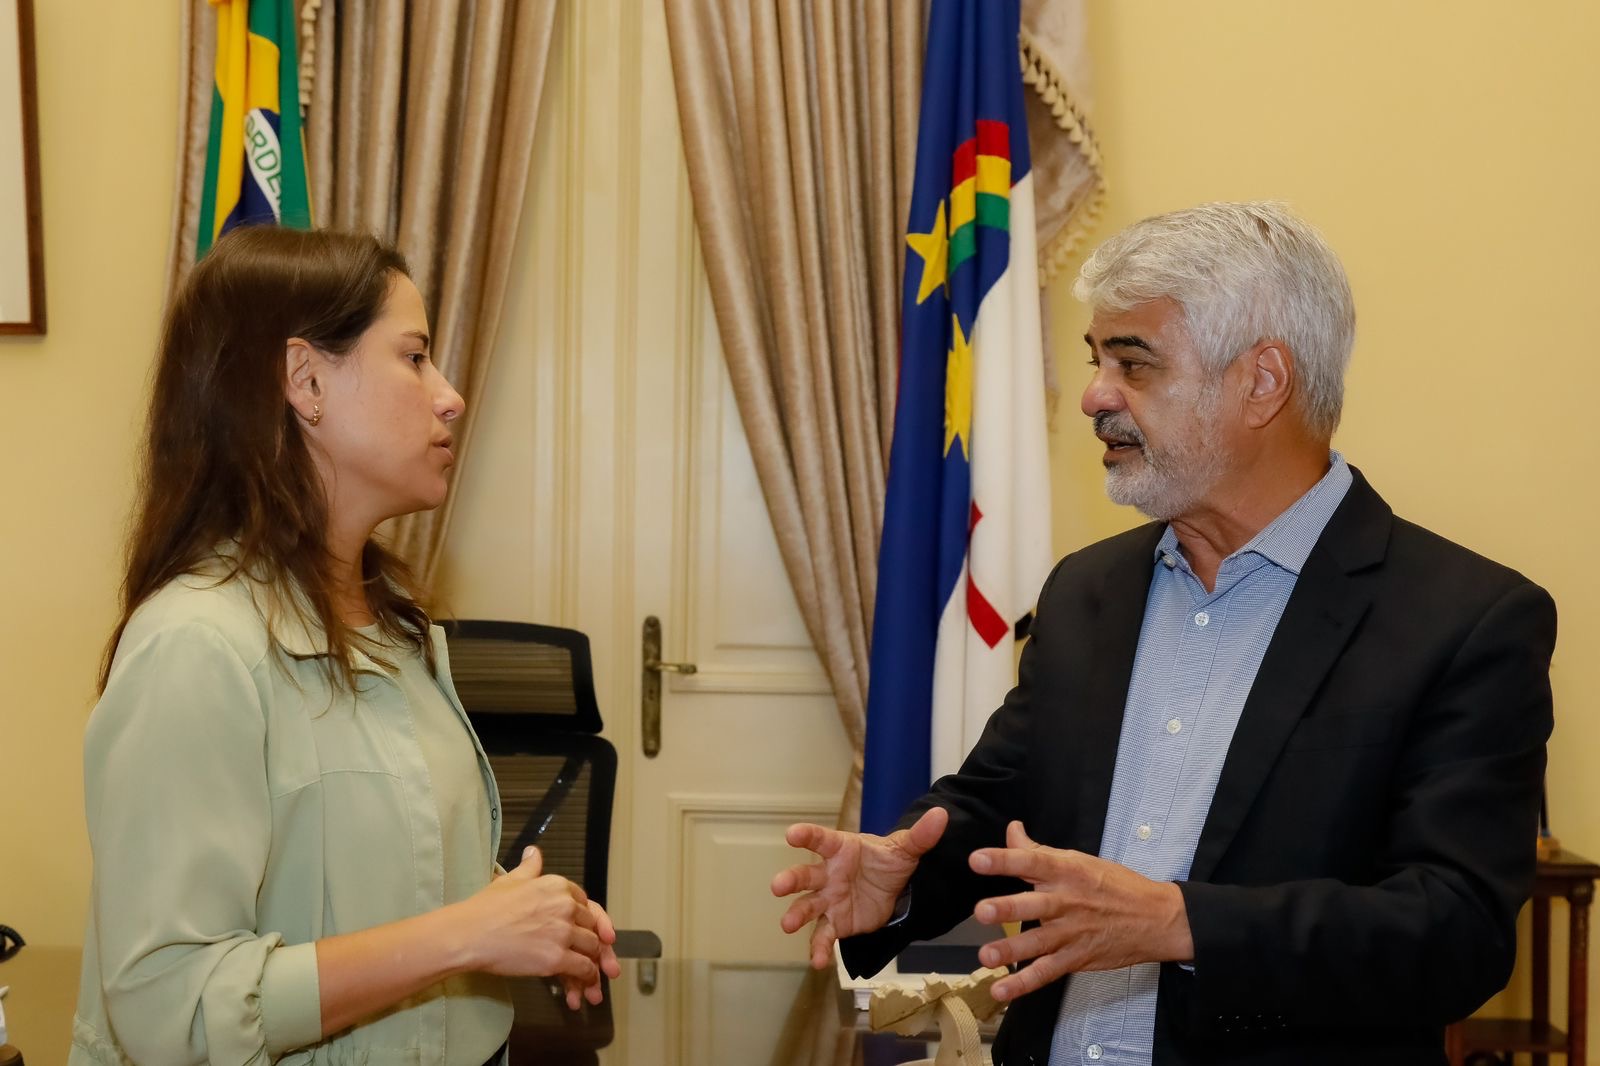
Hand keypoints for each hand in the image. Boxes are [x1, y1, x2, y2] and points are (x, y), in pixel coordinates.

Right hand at [459, 846, 621, 1008]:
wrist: (469, 934)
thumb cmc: (485, 908)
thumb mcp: (510, 880)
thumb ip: (530, 867)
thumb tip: (534, 852)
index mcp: (557, 885)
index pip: (585, 903)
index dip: (588, 920)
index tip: (587, 930)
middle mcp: (565, 906)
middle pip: (592, 926)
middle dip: (592, 941)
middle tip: (591, 955)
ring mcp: (563, 933)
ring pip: (592, 947)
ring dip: (592, 961)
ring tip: (587, 972)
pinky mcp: (556, 958)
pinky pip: (583, 968)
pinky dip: (586, 976)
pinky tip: (581, 983)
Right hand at [771, 807, 948, 968]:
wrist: (895, 890)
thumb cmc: (889, 862)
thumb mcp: (906, 849)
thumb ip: (920, 835)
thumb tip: (941, 815)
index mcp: (840, 849)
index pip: (821, 840)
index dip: (806, 835)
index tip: (792, 834)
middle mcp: (828, 873)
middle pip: (805, 875)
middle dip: (790, 879)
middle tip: (778, 886)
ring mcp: (829, 899)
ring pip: (807, 906)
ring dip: (796, 914)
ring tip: (786, 924)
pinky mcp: (836, 922)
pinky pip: (824, 935)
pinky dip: (818, 949)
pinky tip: (817, 962)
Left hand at [968, 821, 1192, 1001]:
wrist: (1158, 919)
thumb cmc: (1116, 886)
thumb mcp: (1080, 861)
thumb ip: (1038, 851)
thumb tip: (1011, 830)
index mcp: (1067, 871)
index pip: (1032, 862)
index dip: (1004, 860)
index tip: (977, 860)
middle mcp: (1067, 901)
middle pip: (1034, 904)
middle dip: (1007, 908)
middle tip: (982, 911)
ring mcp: (1072, 933)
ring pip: (1038, 942)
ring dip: (1011, 950)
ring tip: (986, 956)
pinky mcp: (1076, 958)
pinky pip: (1046, 972)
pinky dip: (1023, 984)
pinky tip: (1000, 990)